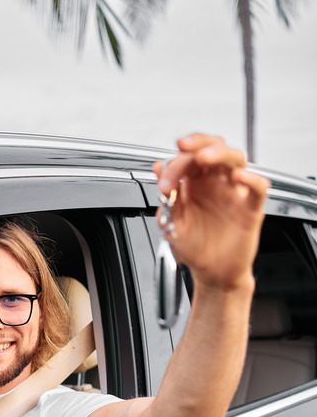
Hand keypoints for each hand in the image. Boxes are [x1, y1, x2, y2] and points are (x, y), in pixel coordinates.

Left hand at [153, 133, 269, 291]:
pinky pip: (258, 188)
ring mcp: (233, 193)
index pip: (187, 158)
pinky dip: (252, 179)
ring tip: (204, 157)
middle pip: (213, 147)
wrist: (211, 274)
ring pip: (236, 159)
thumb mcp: (172, 224)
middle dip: (198, 143)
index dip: (174, 164)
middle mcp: (215, 183)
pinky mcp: (250, 208)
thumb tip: (158, 168)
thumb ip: (167, 197)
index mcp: (194, 184)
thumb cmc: (194, 249)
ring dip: (220, 153)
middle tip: (184, 148)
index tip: (164, 183)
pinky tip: (239, 177)